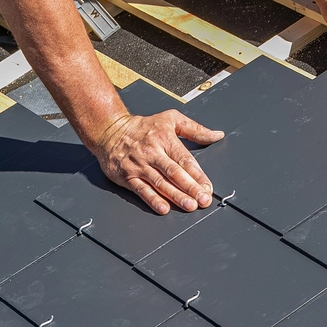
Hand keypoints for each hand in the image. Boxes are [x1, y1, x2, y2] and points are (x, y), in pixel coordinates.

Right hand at [93, 110, 224, 214]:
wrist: (109, 130)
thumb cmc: (143, 126)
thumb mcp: (171, 119)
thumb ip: (196, 129)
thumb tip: (217, 135)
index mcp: (165, 138)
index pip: (185, 159)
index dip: (198, 175)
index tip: (208, 187)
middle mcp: (152, 152)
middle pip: (174, 173)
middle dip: (191, 188)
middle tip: (203, 200)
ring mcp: (139, 166)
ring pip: (160, 183)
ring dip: (176, 196)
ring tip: (189, 205)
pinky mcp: (127, 176)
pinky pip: (141, 190)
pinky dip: (152, 200)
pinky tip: (163, 208)